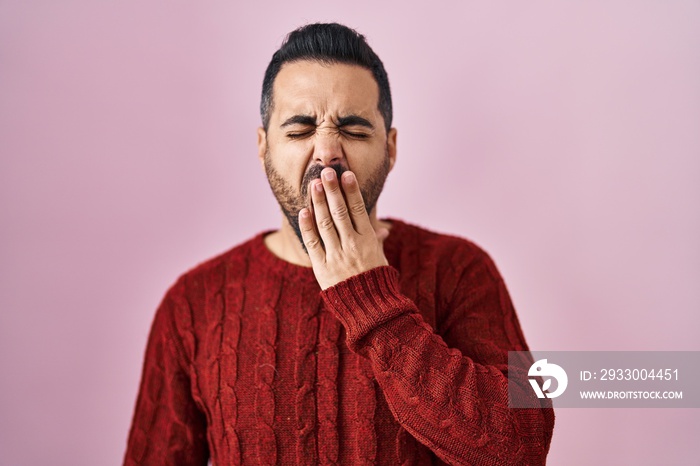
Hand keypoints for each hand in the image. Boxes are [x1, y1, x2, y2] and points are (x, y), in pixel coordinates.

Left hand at [299, 167, 388, 289]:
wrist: (368, 308)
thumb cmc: (374, 281)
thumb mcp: (380, 258)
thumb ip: (376, 241)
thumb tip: (383, 228)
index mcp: (368, 240)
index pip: (359, 209)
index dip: (351, 190)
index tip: (346, 174)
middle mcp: (352, 245)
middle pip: (340, 212)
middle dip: (332, 190)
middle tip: (325, 171)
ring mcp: (336, 255)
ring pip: (325, 223)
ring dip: (319, 202)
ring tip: (314, 184)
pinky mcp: (322, 267)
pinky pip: (313, 243)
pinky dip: (307, 226)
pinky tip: (304, 211)